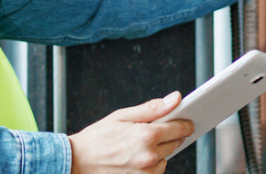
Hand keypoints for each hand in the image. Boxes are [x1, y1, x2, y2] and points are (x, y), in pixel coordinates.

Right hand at [69, 92, 194, 173]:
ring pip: (166, 158)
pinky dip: (151, 164)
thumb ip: (152, 108)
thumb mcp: (122, 116)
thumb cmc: (97, 139)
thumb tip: (175, 99)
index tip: (188, 120)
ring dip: (159, 151)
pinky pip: (156, 171)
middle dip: (169, 135)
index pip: (179, 128)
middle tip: (152, 130)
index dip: (185, 122)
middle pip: (175, 143)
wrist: (77, 162)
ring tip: (137, 146)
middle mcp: (149, 157)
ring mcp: (146, 173)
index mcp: (146, 136)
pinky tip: (135, 158)